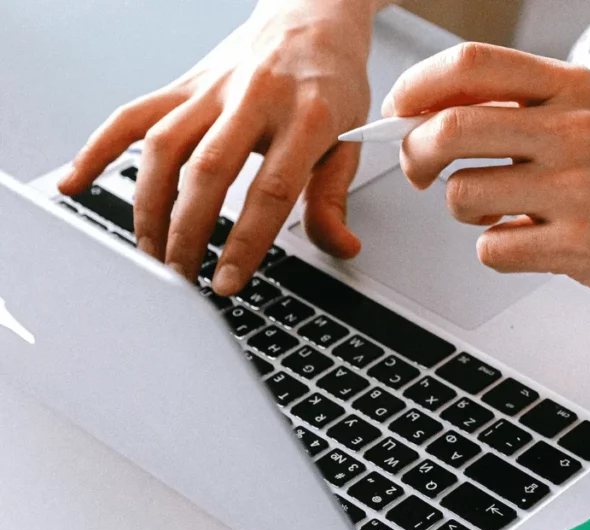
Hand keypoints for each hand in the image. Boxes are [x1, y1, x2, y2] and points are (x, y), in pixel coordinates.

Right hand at [58, 0, 376, 294]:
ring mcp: (213, 88)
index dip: (245, 242)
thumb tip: (340, 248)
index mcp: (307, 116)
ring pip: (164, 146)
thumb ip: (334, 198)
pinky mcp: (184, 83)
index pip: (270, 190)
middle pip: (208, 171)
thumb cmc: (331, 83)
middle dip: (188, 232)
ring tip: (153, 253)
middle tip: (183, 276)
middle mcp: (255, 98)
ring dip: (150, 206)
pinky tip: (77, 184)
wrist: (312, 16)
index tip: (227, 281)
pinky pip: (131, 115)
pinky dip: (98, 149)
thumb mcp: (351, 141)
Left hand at [382, 43, 589, 302]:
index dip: (417, 87)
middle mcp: (574, 130)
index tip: (401, 111)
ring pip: (462, 194)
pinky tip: (530, 242)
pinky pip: (492, 249)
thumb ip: (515, 108)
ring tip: (500, 211)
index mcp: (571, 88)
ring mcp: (578, 189)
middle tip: (420, 171)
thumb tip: (423, 114)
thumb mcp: (586, 115)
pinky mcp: (579, 244)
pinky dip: (496, 250)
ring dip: (462, 210)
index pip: (472, 65)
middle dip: (415, 153)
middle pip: (450, 128)